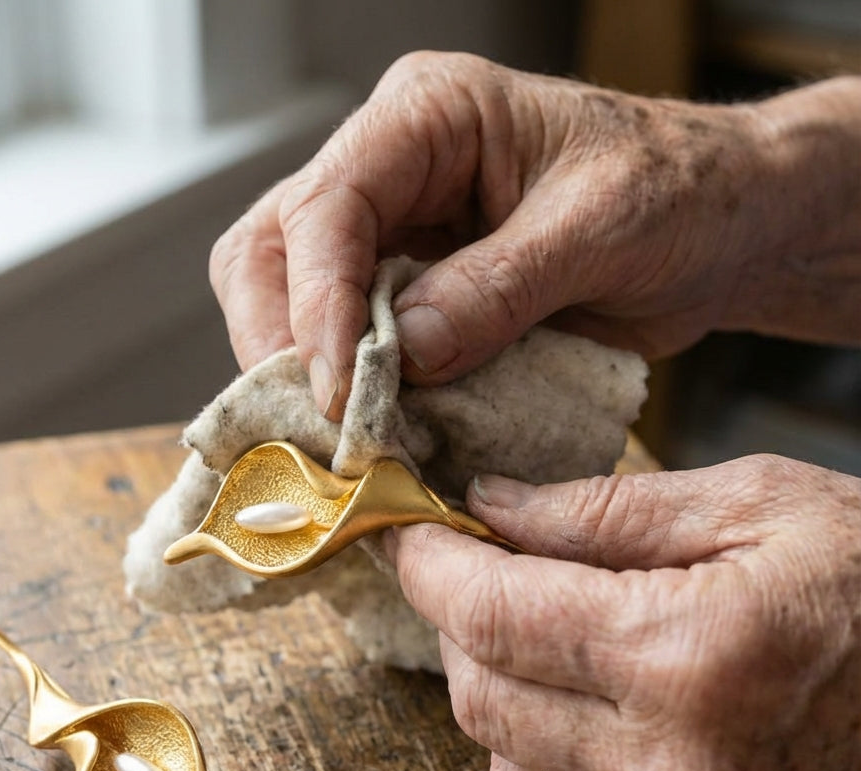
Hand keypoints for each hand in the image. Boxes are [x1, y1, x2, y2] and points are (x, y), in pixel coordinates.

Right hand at [211, 52, 860, 418]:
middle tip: (316, 423)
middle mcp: (388, 170)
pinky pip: (339, 342)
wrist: (718, 227)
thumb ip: (500, 288)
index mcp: (430, 116)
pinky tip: (366, 432)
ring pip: (282, 297)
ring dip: (297, 373)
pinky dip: (339, 393)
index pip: (328, 204)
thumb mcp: (602, 229)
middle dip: (280, 342)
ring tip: (335, 436)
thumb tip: (404, 356)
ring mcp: (388, 234)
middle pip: (270, 249)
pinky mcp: (402, 293)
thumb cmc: (678, 194)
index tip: (338, 389)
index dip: (318, 303)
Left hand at [386, 454, 860, 770]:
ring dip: (497, 690)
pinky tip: (593, 704)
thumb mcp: (757, 504)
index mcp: (689, 652)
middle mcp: (678, 765)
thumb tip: (491, 504)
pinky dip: (549, 753)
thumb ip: (604, 509)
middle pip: (479, 695)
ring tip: (543, 633)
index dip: (429, 564)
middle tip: (476, 569)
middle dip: (455, 623)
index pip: (492, 613)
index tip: (405, 529)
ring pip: (507, 765)